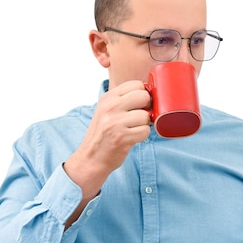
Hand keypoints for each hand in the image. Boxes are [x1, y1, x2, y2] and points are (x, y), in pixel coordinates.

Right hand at [65, 80, 151, 202]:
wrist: (91, 158)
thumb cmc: (104, 133)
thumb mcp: (108, 110)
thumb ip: (125, 100)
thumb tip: (151, 93)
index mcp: (108, 97)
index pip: (136, 84)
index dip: (143, 94)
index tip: (139, 104)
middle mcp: (110, 107)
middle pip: (144, 96)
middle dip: (147, 108)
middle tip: (139, 117)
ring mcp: (115, 122)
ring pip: (146, 116)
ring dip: (144, 124)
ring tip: (133, 129)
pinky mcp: (122, 137)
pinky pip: (145, 131)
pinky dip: (142, 136)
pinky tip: (132, 138)